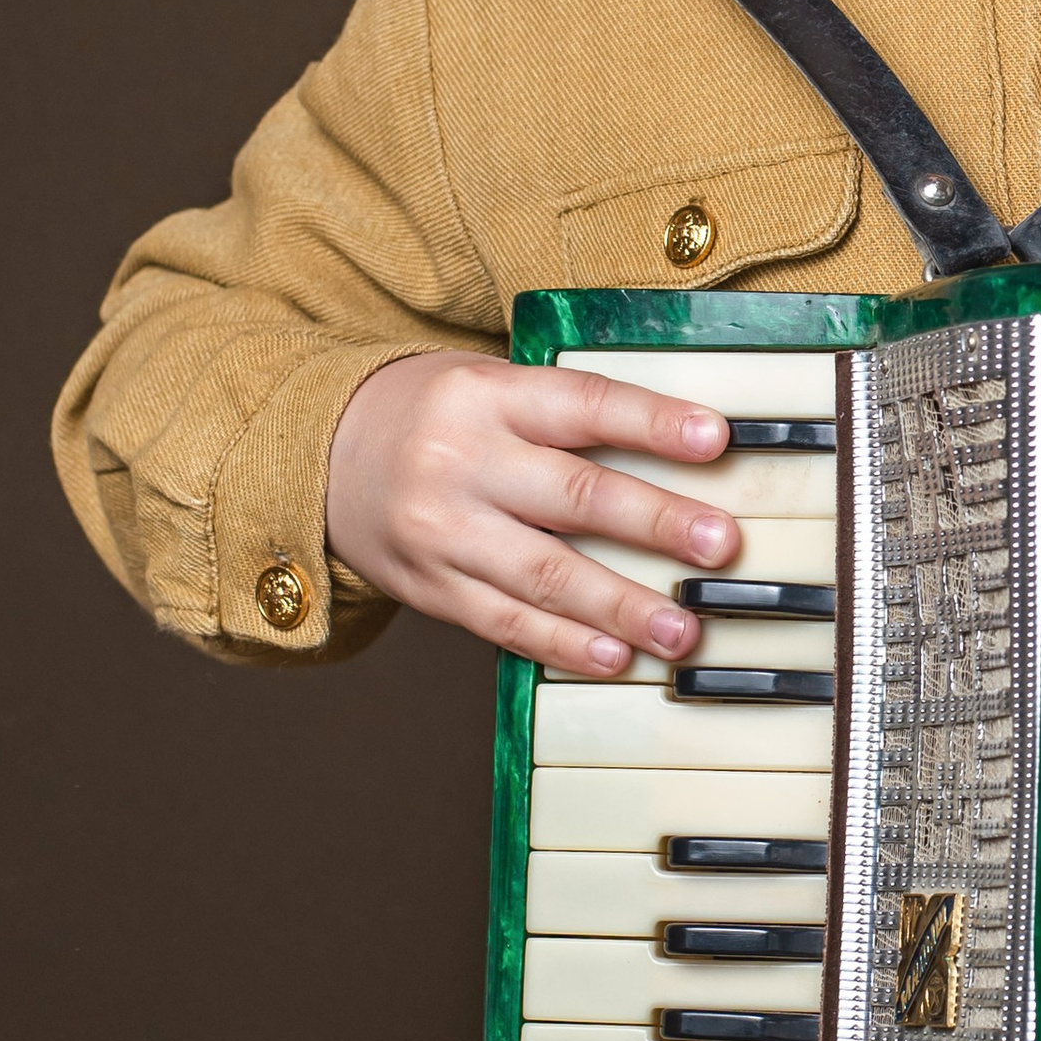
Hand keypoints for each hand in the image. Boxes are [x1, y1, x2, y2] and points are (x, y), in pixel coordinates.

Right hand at [324, 351, 740, 672]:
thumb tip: (683, 447)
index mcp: (488, 396)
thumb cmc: (434, 415)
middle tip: (719, 545)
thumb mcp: (489, 384)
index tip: (714, 440)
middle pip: (572, 496)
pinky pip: (504, 622)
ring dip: (620, 606)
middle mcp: (462, 462)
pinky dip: (562, 644)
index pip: (583, 404)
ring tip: (681, 629)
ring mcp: (443, 532)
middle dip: (654, 523)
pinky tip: (611, 656)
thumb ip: (566, 414)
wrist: (321, 454)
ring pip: (544, 574)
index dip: (652, 422)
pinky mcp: (431, 588)